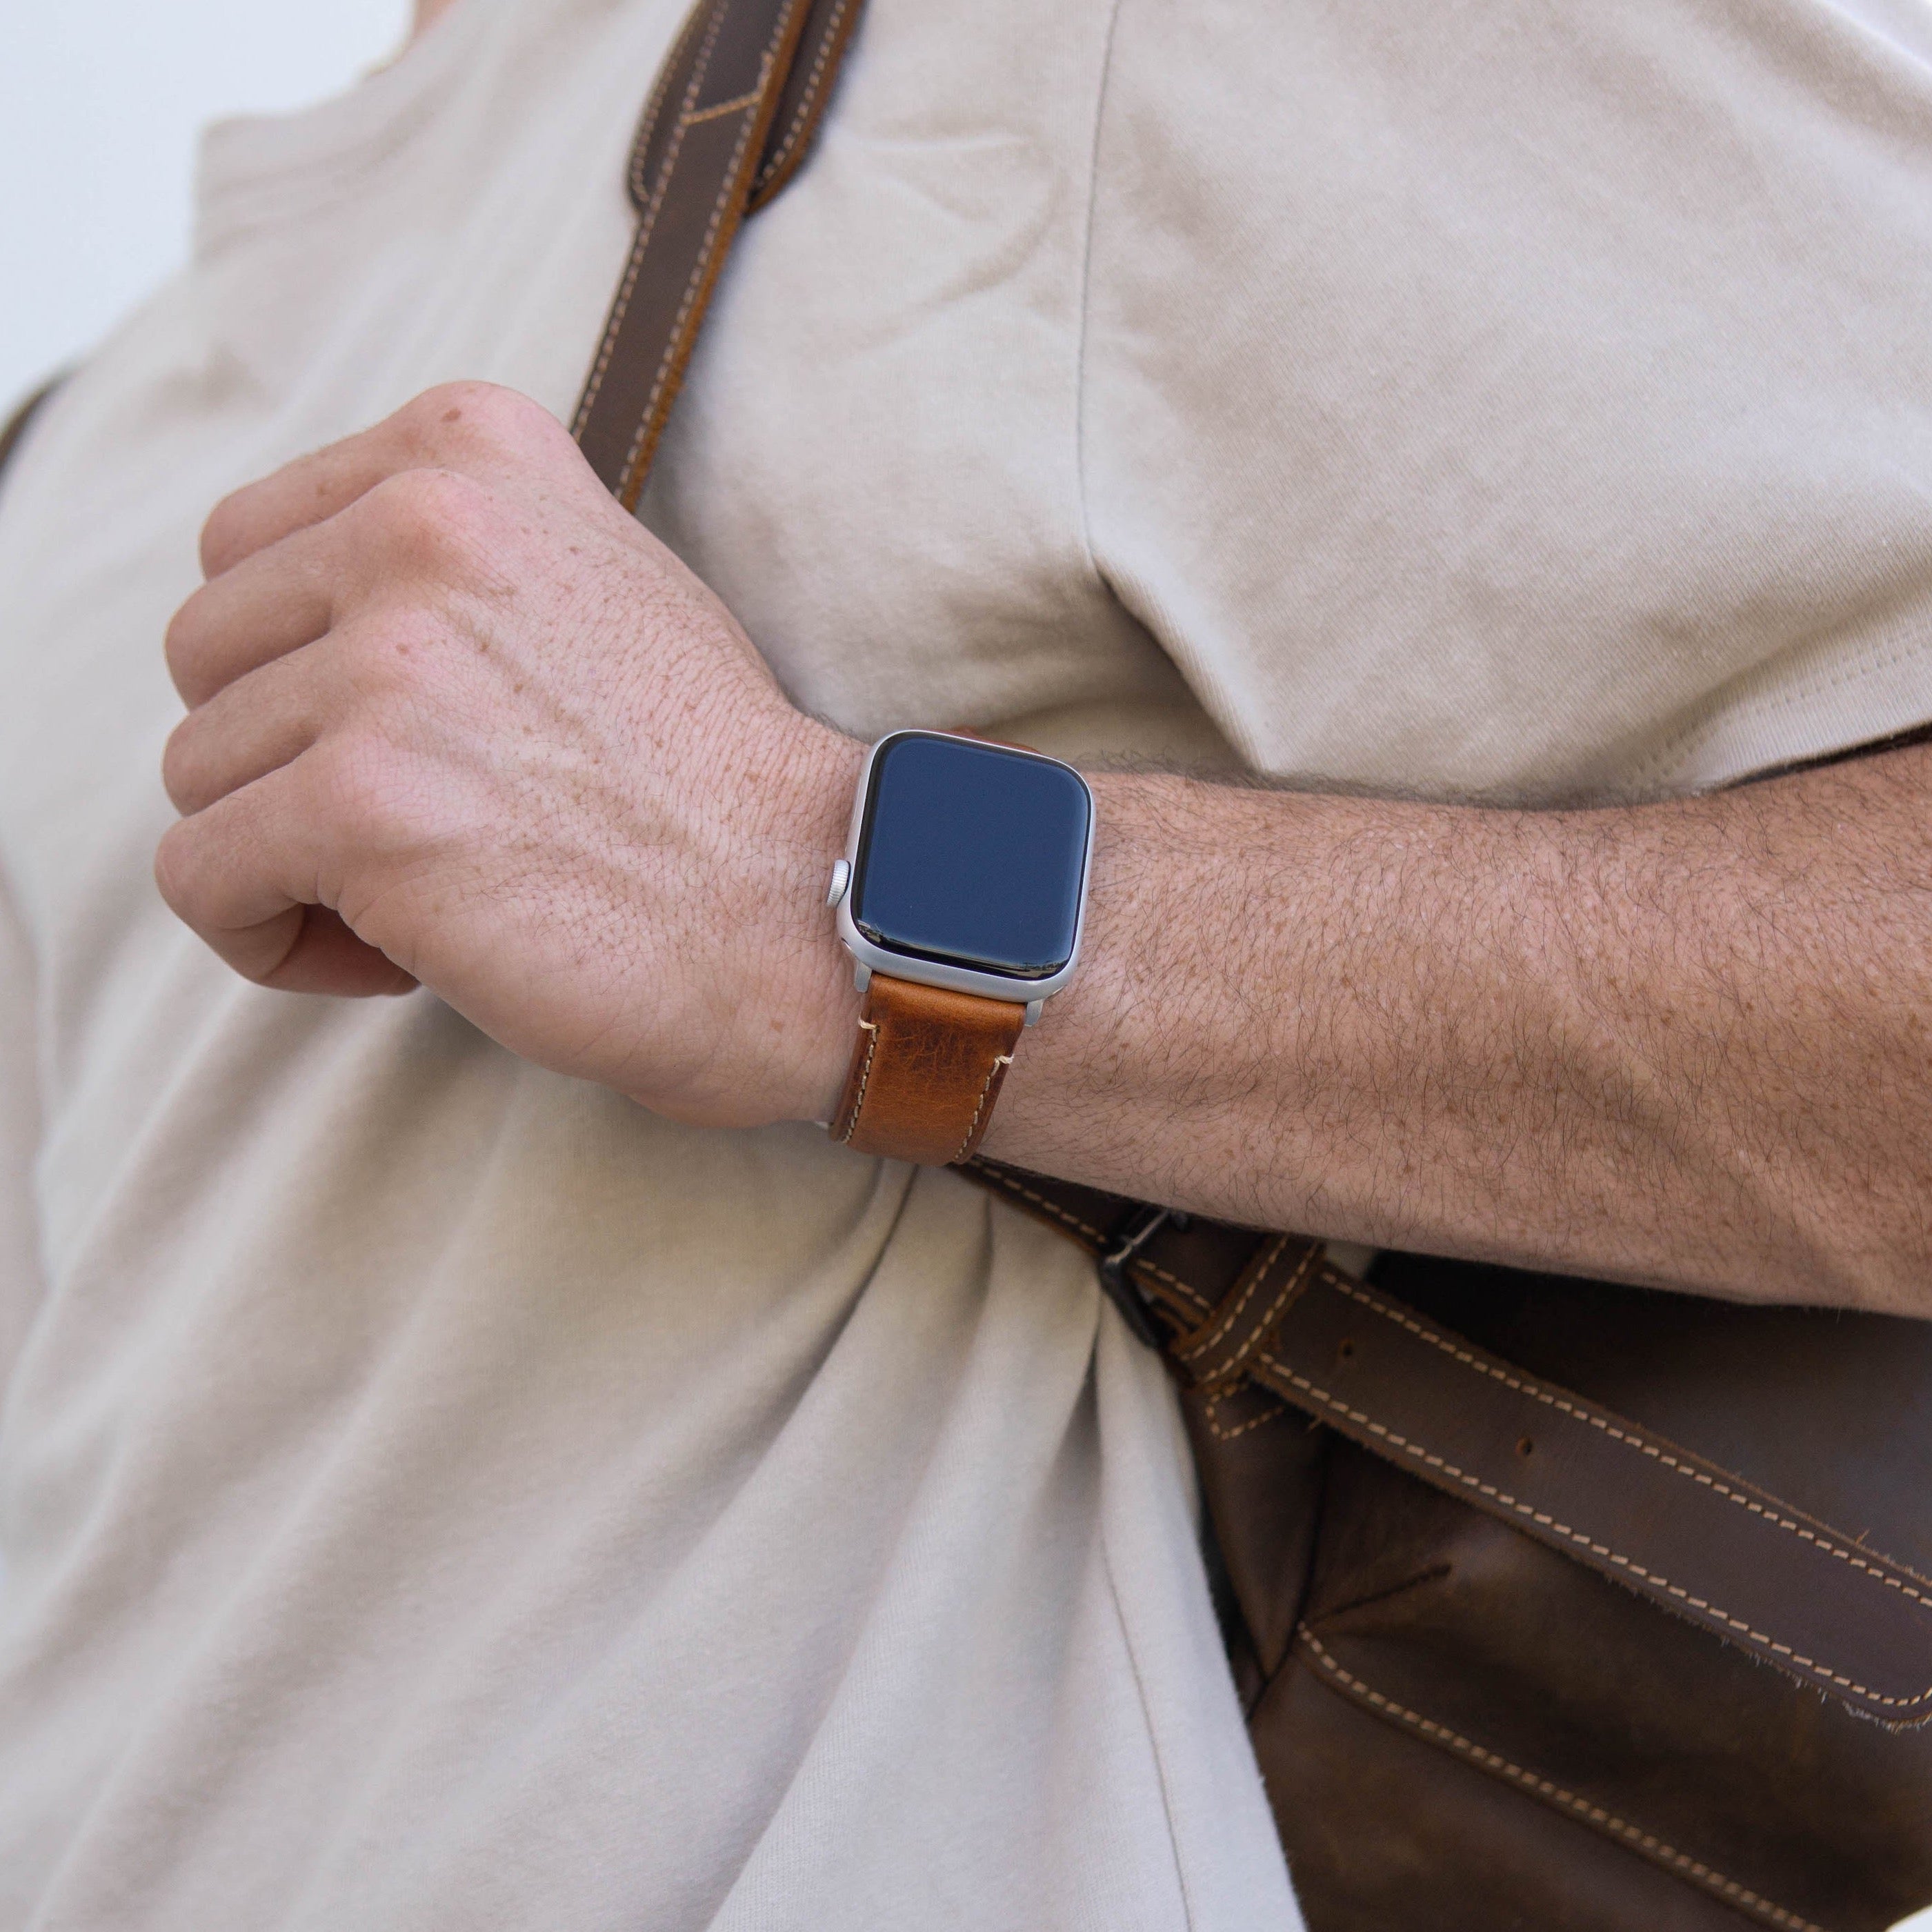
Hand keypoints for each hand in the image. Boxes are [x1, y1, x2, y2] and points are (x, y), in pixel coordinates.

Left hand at [158, 381, 861, 1126]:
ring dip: (290, 862)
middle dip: (285, 764)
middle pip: (207, 656)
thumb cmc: (704, 780)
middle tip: (417, 832)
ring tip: (428, 898)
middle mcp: (420, 524)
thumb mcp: (597, 578)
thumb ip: (448, 554)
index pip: (247, 546)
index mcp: (469, 449)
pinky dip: (271, 941)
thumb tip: (286, 609)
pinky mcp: (364, 803)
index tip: (410, 746)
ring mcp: (390, 663)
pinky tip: (393, 960)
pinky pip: (199, 877)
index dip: (301, 673)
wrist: (805, 907)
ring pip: (198, 771)